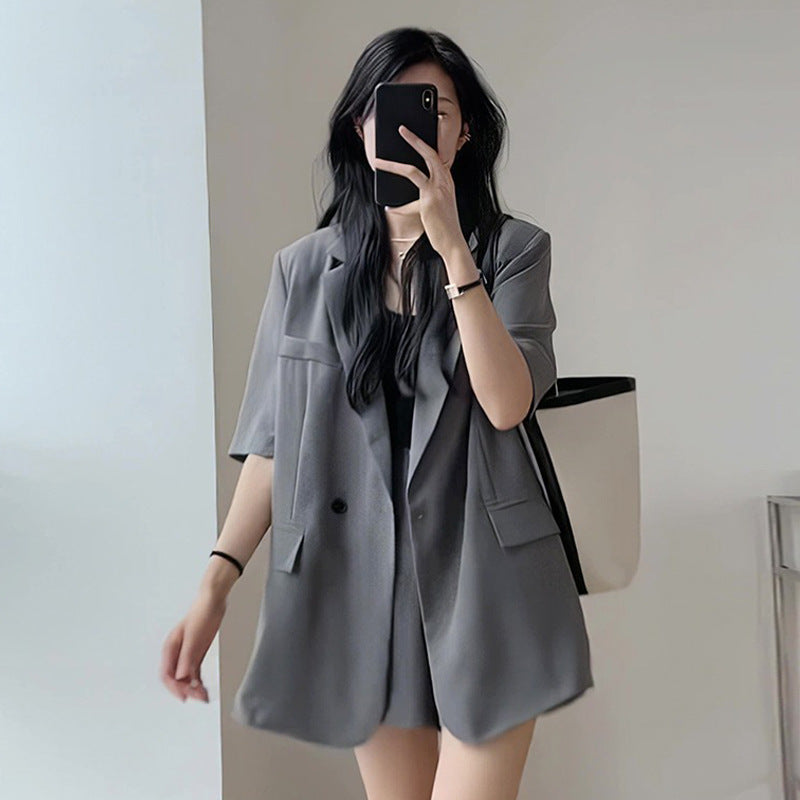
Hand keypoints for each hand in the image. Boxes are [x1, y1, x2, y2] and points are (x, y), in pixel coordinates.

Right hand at [160, 587, 226, 702]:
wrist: (214, 600)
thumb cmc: (202, 613)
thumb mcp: (195, 636)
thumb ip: (188, 656)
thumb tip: (182, 676)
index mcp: (171, 647)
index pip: (167, 674)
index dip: (174, 688)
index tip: (185, 697)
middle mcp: (176, 652)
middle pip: (176, 678)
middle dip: (186, 690)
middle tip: (199, 697)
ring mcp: (186, 653)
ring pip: (186, 677)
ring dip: (193, 687)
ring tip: (204, 696)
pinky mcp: (196, 653)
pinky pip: (194, 672)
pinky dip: (198, 681)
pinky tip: (204, 688)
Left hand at [374, 124, 466, 260]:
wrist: (453, 242)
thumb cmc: (444, 225)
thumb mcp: (436, 206)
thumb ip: (424, 196)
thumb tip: (402, 197)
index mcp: (447, 180)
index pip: (436, 156)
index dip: (424, 143)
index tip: (413, 134)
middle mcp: (444, 182)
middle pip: (428, 153)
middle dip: (414, 140)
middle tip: (401, 129)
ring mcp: (437, 191)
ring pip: (412, 171)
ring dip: (392, 165)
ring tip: (378, 161)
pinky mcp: (428, 202)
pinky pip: (407, 200)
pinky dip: (398, 206)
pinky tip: (390, 208)